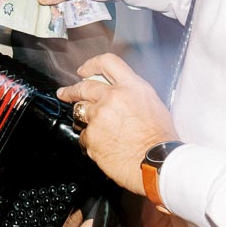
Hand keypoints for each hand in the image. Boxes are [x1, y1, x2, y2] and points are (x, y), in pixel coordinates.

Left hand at [57, 53, 176, 194]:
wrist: (157, 163)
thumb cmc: (160, 138)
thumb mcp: (151, 104)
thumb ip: (131, 94)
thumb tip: (119, 93)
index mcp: (131, 87)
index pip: (107, 62)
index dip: (91, 65)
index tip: (83, 71)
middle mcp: (112, 98)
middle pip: (83, 87)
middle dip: (72, 90)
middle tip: (65, 93)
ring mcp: (99, 117)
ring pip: (80, 111)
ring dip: (83, 118)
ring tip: (95, 127)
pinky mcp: (91, 136)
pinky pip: (84, 135)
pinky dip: (91, 140)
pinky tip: (103, 146)